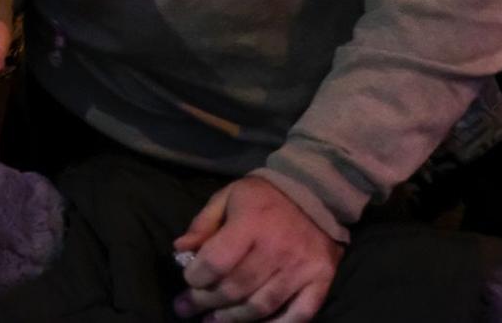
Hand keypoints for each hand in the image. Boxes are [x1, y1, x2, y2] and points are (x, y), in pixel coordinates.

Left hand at [174, 178, 341, 322]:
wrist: (316, 192)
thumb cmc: (263, 196)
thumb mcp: (227, 197)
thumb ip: (203, 224)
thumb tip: (180, 250)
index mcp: (251, 222)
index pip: (217, 261)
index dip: (196, 276)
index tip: (188, 280)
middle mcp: (277, 248)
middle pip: (236, 288)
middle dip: (206, 302)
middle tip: (188, 309)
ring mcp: (301, 267)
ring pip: (261, 306)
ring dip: (233, 319)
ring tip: (213, 321)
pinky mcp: (321, 280)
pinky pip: (299, 315)